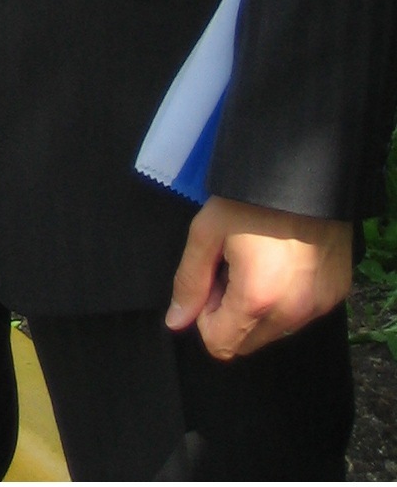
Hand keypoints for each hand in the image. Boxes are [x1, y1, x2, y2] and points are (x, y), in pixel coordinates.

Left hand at [165, 195, 352, 359]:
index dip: (206, 314)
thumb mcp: (208, 230)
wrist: (306, 168)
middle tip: (235, 264)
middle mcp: (293, 312)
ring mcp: (319, 305)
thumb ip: (189, 281)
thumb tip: (176, 322)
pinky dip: (288, 297)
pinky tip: (286, 259)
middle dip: (233, 313)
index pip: (220, 344)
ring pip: (276, 330)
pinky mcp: (337, 292)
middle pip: (248, 342)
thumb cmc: (251, 196)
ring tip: (261, 259)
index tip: (214, 276)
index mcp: (257, 299)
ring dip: (261, 307)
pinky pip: (303, 313)